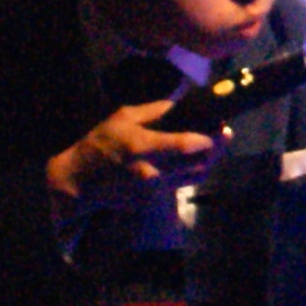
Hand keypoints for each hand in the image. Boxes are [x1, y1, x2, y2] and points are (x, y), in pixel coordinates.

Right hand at [47, 99, 214, 218]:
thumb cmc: (101, 143)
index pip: (186, 145)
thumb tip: (182, 104)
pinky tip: (194, 159)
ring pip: (195, 177)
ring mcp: (155, 190)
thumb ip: (155, 110)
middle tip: (224, 134)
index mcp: (143, 147)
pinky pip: (183, 184)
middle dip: (216, 149)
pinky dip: (192, 172)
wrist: (81, 181)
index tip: (220, 127)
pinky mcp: (155, 201)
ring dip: (208, 161)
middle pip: (199, 164)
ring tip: (214, 146)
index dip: (209, 138)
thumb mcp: (123, 117)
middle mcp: (153, 172)